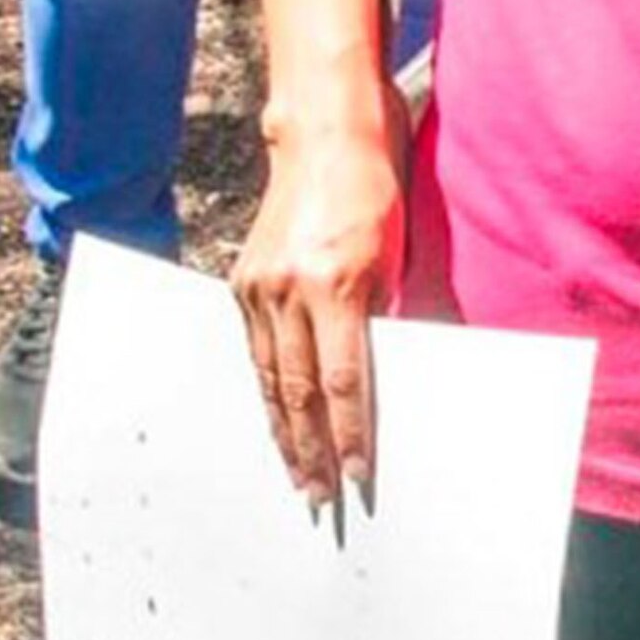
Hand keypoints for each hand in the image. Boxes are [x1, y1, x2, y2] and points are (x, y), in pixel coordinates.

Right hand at [237, 123, 403, 511]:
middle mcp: (288, 290)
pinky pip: (257, 353)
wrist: (326, 142)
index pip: (346, 380)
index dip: (351, 433)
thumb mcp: (396, 259)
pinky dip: (268, 392)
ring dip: (284, 432)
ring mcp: (257, 288)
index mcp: (335, 286)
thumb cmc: (378, 198)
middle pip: (300, 390)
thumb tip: (387, 384)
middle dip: (311, 449)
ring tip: (296, 474)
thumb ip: (389, 320)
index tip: (359, 474)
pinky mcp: (243, 284)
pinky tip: (278, 422)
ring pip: (271, 378)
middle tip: (320, 497)